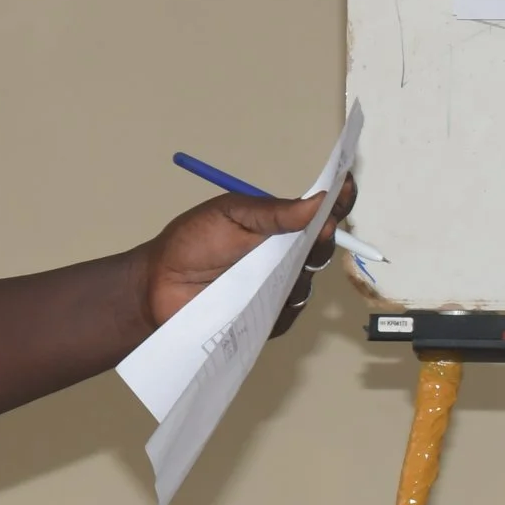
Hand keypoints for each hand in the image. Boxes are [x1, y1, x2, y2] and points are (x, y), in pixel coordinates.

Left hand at [140, 173, 359, 334]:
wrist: (157, 284)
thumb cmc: (191, 243)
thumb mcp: (230, 214)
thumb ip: (273, 212)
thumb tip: (318, 201)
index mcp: (279, 227)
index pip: (318, 213)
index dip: (337, 201)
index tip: (347, 186)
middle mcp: (284, 257)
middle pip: (321, 249)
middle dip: (325, 236)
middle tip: (322, 227)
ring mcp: (277, 289)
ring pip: (307, 283)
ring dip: (300, 272)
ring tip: (279, 266)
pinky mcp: (266, 319)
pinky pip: (286, 315)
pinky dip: (280, 306)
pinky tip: (262, 300)